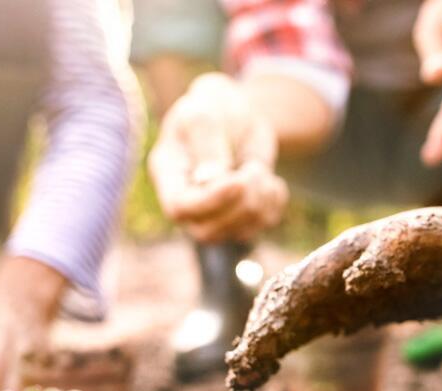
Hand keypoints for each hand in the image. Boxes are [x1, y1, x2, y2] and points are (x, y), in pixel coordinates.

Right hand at [148, 72, 287, 242]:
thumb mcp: (206, 114)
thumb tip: (207, 180)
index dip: (211, 201)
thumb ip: (206, 144)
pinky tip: (269, 178)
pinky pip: (261, 225)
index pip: (179, 207)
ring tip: (259, 167)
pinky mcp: (240, 215)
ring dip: (260, 201)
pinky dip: (274, 203)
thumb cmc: (214, 106)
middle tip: (255, 169)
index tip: (239, 181)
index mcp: (168, 174)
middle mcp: (186, 201)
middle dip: (240, 203)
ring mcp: (213, 213)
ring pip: (238, 232)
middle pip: (206, 230)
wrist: (237, 111)